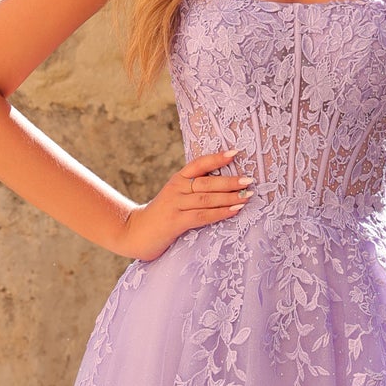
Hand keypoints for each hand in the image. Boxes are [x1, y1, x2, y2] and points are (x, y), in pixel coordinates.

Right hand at [112, 147, 253, 259]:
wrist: (135, 233)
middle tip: (250, 180)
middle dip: (230, 181)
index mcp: (177, 180)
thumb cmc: (162, 215)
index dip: (217, 158)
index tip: (235, 153)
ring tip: (247, 196)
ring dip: (229, 197)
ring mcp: (175, 205)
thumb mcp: (175, 197)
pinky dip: (220, 213)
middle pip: (207, 182)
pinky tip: (234, 210)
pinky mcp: (175, 222)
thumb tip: (224, 186)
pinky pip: (202, 216)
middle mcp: (176, 189)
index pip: (198, 164)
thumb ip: (193, 190)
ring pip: (206, 199)